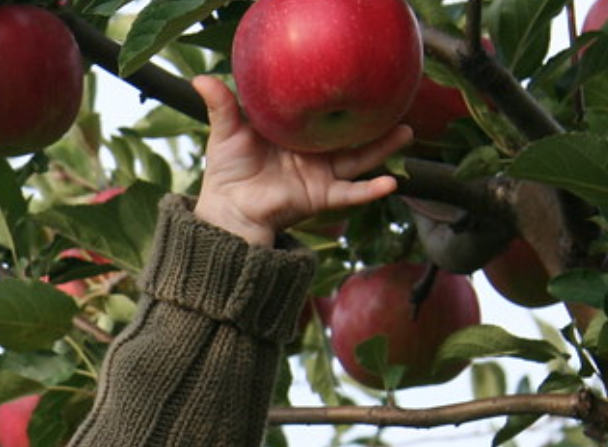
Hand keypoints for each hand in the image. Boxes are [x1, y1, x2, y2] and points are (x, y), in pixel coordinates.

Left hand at [189, 75, 409, 246]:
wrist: (228, 207)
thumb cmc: (227, 170)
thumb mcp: (227, 132)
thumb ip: (222, 105)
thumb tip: (200, 78)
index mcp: (298, 132)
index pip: (326, 112)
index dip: (344, 98)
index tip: (366, 79)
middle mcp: (315, 152)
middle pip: (353, 133)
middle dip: (376, 119)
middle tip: (398, 100)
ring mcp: (321, 174)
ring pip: (360, 158)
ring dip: (383, 147)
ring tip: (406, 132)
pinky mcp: (321, 196)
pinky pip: (350, 193)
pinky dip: (370, 190)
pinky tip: (391, 182)